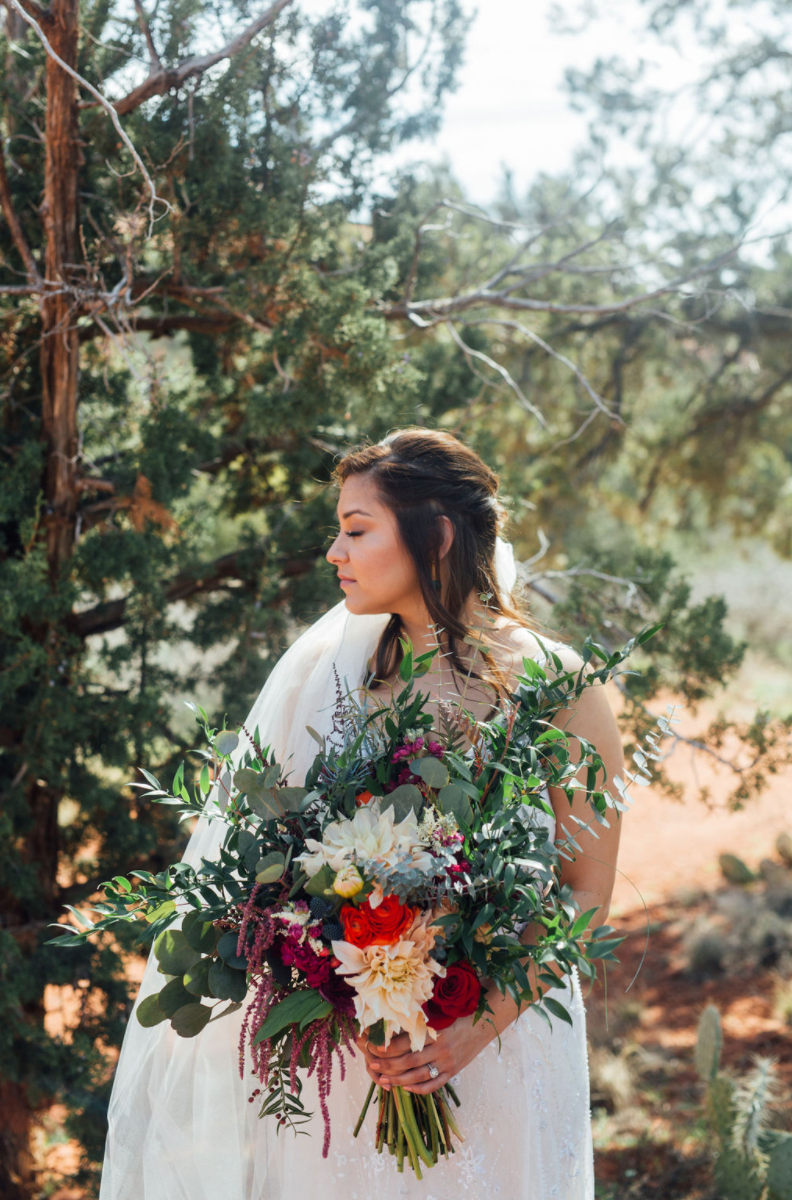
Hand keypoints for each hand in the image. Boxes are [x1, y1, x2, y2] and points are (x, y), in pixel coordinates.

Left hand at [357, 1015, 494, 1094]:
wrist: (484, 1024)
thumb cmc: (458, 1014)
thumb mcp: (439, 1015)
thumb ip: (420, 1023)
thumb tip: (393, 1026)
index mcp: (434, 1032)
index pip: (404, 1043)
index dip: (386, 1047)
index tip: (373, 1047)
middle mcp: (440, 1049)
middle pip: (408, 1062)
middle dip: (388, 1065)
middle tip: (373, 1065)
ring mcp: (447, 1063)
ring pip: (418, 1076)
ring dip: (398, 1080)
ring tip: (384, 1080)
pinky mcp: (452, 1072)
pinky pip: (433, 1085)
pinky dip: (418, 1089)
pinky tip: (406, 1088)